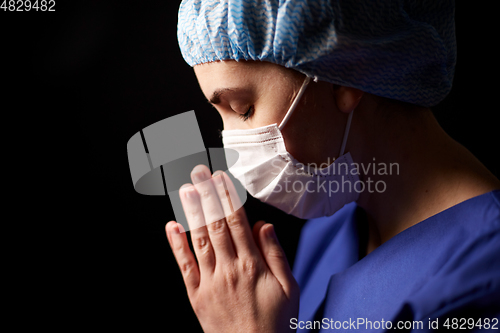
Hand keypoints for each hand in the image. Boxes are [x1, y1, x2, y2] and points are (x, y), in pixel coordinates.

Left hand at [165, 164, 298, 332]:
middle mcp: (229, 269)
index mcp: (253, 265)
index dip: (227, 196)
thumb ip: (276, 254)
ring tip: (185, 189)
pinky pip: (184, 267)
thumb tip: (262, 225)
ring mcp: (210, 282)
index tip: (221, 177)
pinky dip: (176, 246)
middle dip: (206, 195)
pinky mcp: (196, 296)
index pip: (237, 221)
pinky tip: (172, 227)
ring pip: (199, 240)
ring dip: (191, 212)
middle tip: (198, 171)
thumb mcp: (289, 288)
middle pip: (216, 224)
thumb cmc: (276, 322)